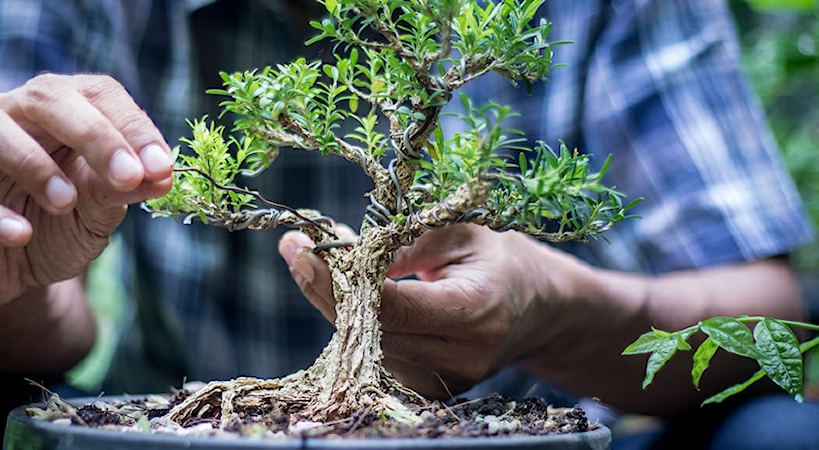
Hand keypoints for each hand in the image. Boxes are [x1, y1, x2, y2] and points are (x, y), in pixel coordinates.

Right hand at [0, 74, 173, 308]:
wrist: (11, 274)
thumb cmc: (58, 226)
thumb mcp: (98, 211)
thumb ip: (123, 190)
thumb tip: (162, 176)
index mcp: (60, 109)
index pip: (98, 94)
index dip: (132, 126)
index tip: (161, 167)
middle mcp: (10, 115)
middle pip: (46, 99)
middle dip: (94, 135)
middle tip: (128, 176)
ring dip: (33, 164)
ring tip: (66, 202)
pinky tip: (18, 234)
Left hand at [279, 224, 580, 398]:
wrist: (541, 310)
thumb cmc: (501, 262)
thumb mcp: (461, 234)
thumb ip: (405, 244)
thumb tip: (344, 252)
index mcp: (474, 311)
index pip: (391, 305)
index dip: (340, 279)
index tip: (301, 247)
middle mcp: (459, 357)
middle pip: (369, 330)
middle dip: (326, 288)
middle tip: (298, 248)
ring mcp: (444, 381)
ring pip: (365, 346)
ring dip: (338, 305)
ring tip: (330, 263)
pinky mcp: (431, 390)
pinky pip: (376, 357)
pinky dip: (357, 325)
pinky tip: (355, 295)